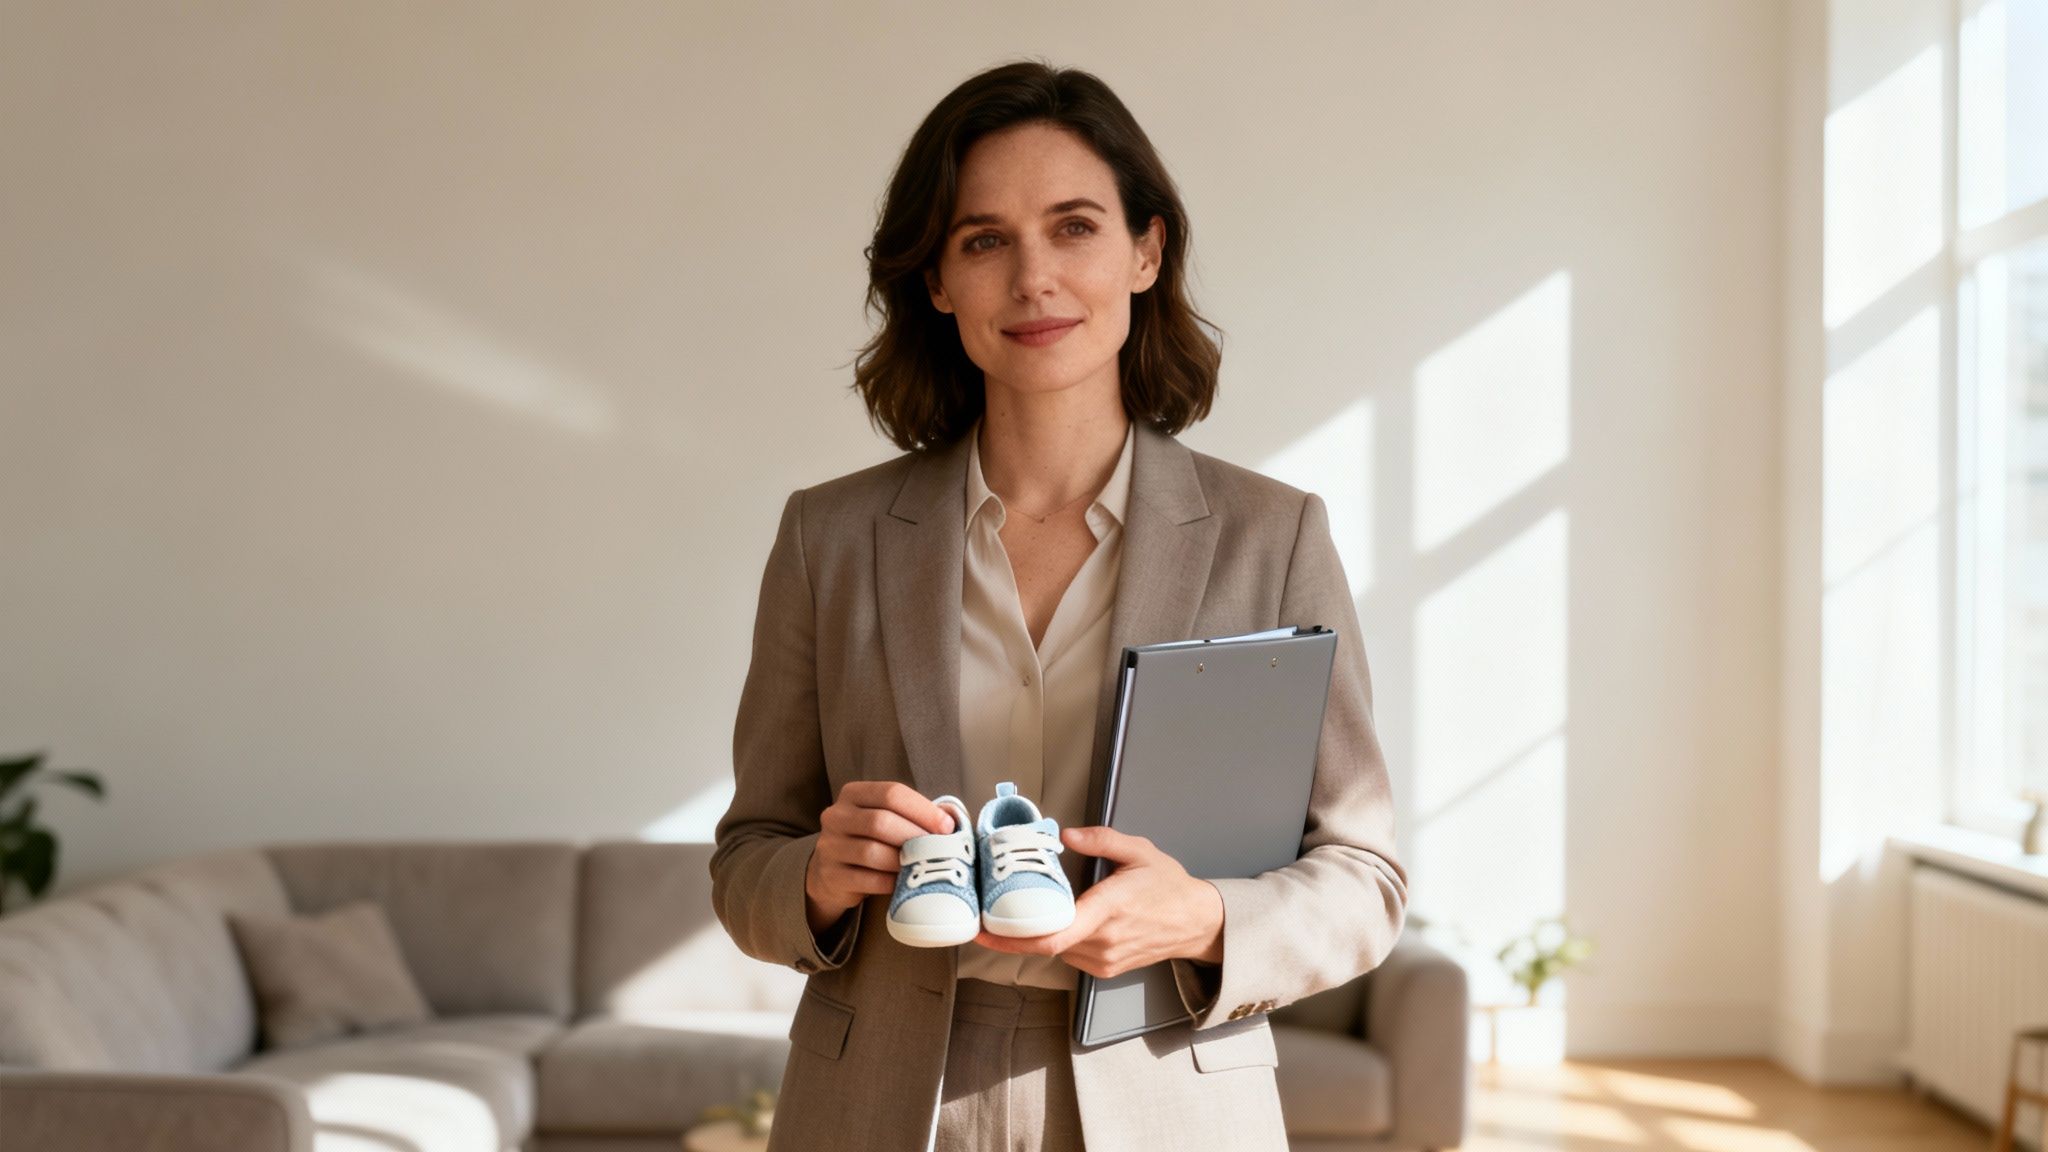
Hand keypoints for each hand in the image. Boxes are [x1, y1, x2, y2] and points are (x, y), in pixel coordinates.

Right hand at [805, 781, 953, 934]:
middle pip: (880, 822)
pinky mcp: (831, 876)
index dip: (923, 809)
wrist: (832, 872)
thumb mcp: (886, 819)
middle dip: (915, 836)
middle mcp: (836, 816)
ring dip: (904, 861)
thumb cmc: (871, 840)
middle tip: (939, 849)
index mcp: (853, 794)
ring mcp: (829, 846)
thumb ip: (913, 815)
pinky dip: (891, 882)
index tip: (947, 827)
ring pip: (872, 852)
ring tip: (922, 866)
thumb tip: (952, 820)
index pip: (891, 793)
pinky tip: (903, 883)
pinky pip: (867, 880)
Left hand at [973, 825, 1224, 977]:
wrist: (1197, 923)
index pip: (1054, 934)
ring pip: (1056, 950)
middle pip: (1046, 944)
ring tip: (1024, 914)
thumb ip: (1102, 839)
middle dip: (1014, 933)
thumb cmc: (1169, 887)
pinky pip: (1070, 955)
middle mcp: (1104, 940)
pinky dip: (1060, 940)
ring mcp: (1104, 959)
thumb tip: (1067, 834)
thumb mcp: (1140, 851)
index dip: (1012, 938)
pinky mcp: (1105, 969)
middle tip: (984, 918)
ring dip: (1039, 934)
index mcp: (1109, 908)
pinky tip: (1060, 922)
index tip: (985, 931)